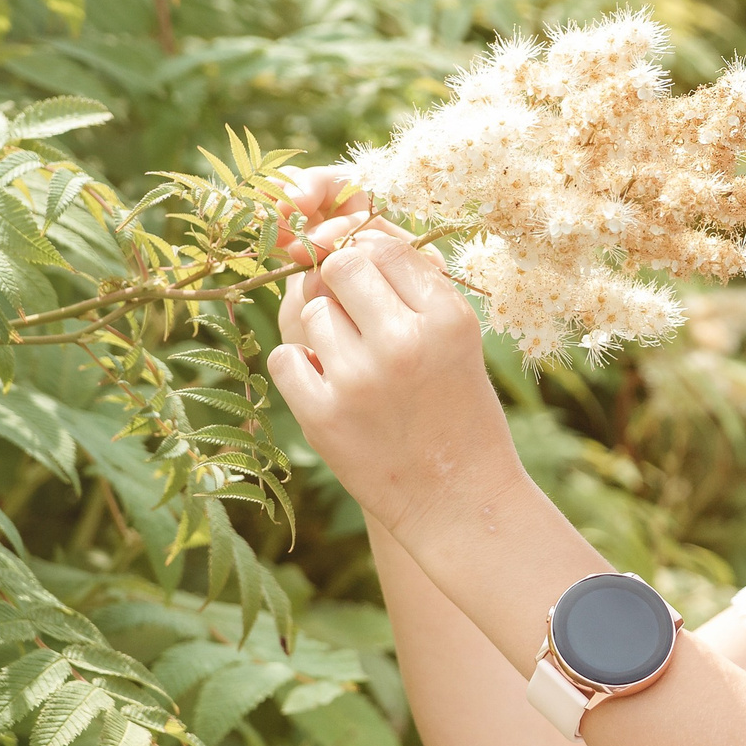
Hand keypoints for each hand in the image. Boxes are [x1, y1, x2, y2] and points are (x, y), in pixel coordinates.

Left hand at [263, 170, 523, 540]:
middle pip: (340, 266)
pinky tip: (331, 389)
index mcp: (446, 317)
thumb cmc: (459, 411)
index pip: (384, 246)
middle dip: (340, 284)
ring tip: (355, 366)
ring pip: (311, 312)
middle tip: (356, 319)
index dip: (370, 261)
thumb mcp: (459, 341)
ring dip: (324, 332)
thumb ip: (411, 289)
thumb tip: (342, 244)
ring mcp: (360, 380)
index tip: (376, 289)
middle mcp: (404, 342)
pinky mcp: (324, 416)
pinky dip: (301, 368)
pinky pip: (285, 357)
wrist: (460, 500)